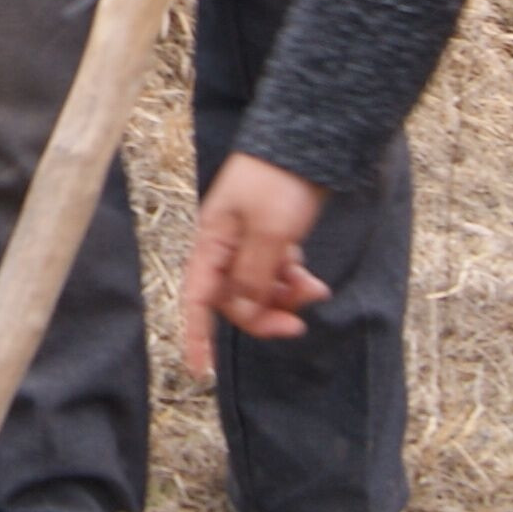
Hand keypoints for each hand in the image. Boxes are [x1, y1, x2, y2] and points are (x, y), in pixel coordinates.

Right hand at [179, 153, 334, 375]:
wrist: (308, 140)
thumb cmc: (281, 181)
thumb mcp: (269, 233)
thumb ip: (253, 276)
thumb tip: (242, 311)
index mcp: (213, 242)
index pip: (198, 299)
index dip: (197, 336)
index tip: (202, 371)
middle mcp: (225, 246)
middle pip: (234, 301)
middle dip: (264, 316)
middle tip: (297, 326)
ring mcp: (249, 242)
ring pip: (259, 289)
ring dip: (285, 299)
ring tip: (315, 291)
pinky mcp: (271, 237)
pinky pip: (276, 274)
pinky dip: (294, 283)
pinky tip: (314, 282)